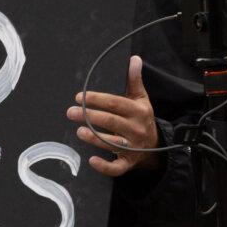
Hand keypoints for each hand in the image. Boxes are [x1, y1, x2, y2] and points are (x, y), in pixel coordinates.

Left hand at [66, 55, 162, 175]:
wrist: (156, 145)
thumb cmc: (141, 117)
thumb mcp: (141, 98)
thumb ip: (134, 80)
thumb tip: (134, 58)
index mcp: (138, 111)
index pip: (116, 103)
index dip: (97, 99)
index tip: (80, 97)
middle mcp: (136, 129)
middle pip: (111, 122)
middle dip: (90, 116)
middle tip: (70, 112)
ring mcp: (133, 147)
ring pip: (113, 143)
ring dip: (95, 138)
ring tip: (79, 131)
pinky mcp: (129, 163)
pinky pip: (118, 168)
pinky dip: (105, 166)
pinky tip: (92, 160)